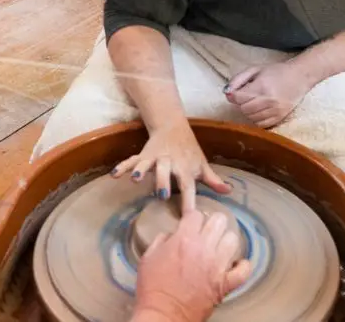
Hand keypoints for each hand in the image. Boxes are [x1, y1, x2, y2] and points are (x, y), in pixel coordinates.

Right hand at [111, 120, 229, 212]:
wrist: (173, 126)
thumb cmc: (189, 151)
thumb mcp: (201, 164)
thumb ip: (213, 180)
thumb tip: (229, 191)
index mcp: (185, 168)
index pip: (188, 186)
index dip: (190, 201)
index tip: (190, 217)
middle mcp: (169, 162)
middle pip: (166, 172)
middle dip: (163, 182)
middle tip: (162, 194)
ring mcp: (154, 158)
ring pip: (147, 164)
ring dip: (141, 170)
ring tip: (135, 179)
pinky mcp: (142, 155)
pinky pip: (130, 160)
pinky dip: (123, 166)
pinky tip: (114, 174)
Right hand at [132, 211, 251, 321]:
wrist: (163, 314)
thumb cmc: (153, 289)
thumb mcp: (148, 257)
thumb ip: (161, 240)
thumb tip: (170, 235)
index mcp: (183, 239)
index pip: (196, 215)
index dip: (192, 217)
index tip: (191, 222)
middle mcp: (203, 249)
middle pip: (219, 221)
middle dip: (212, 223)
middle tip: (207, 231)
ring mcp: (217, 266)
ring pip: (233, 240)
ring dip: (226, 241)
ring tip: (220, 246)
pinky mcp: (225, 284)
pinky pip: (244, 270)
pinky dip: (242, 266)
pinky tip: (235, 265)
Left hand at [224, 61, 313, 128]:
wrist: (300, 77)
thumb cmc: (276, 72)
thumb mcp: (255, 69)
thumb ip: (238, 79)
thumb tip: (227, 92)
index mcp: (262, 86)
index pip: (238, 98)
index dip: (233, 95)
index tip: (236, 92)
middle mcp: (269, 100)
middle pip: (243, 109)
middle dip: (241, 103)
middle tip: (246, 96)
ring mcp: (275, 111)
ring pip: (251, 117)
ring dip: (248, 111)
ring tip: (254, 102)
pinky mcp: (280, 118)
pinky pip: (260, 124)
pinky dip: (256, 118)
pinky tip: (260, 110)